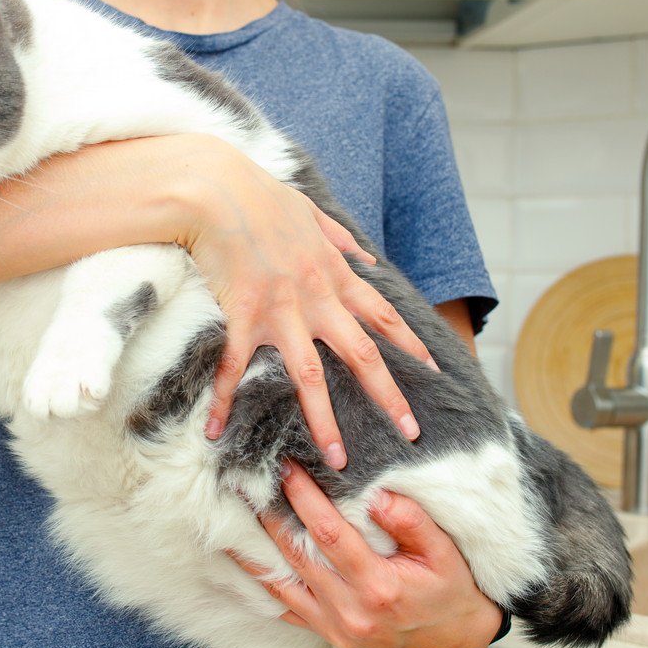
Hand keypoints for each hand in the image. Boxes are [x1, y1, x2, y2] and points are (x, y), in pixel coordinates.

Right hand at [176, 136, 433, 467]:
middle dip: (389, 398)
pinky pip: (234, 368)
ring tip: (338, 458)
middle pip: (362, 357)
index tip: (432, 371)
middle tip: (412, 433)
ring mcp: (280, 312)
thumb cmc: (260, 195)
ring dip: (324, 421)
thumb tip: (367, 258)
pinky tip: (215, 430)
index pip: (383, 315)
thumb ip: (341, 239)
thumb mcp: (311, 211)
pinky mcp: (242, 317)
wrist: (217, 189)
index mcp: (333, 274)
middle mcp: (316, 299)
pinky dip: (224, 401)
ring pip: (310, 377)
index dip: (409, 345)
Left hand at [232, 461, 501, 647]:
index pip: (328, 532)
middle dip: (269, 516)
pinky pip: (285, 608)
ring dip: (254, 550)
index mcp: (379, 585)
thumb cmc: (450, 590)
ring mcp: (335, 626)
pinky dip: (261, 584)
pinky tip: (241, 562)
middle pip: (296, 554)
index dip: (303, 498)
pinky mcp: (328, 634)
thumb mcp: (444, 552)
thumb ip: (411, 521)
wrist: (455, 641)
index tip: (286, 469)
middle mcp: (350, 609)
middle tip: (246, 483)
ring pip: (281, 583)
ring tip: (231, 518)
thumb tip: (374, 496)